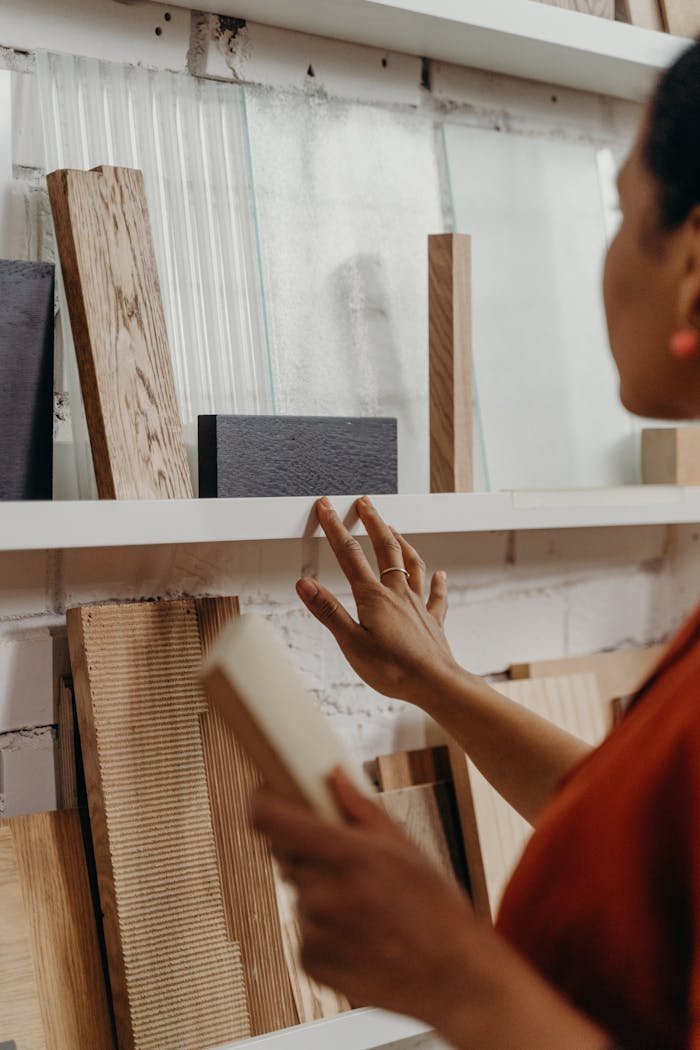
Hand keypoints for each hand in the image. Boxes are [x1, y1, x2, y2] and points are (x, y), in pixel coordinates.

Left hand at [252, 767, 476, 1027]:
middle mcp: (325, 893)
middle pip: (285, 856)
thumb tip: (333, 776)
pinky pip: (304, 930)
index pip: (271, 821)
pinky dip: (323, 928)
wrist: (454, 976)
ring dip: (319, 892)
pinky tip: (359, 933)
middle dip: (307, 851)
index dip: (261, 803)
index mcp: (348, 855)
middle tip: (346, 863)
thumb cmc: (435, 908)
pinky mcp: (310, 962)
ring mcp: (315, 931)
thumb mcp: (404, 846)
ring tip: (364, 906)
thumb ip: (359, 808)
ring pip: (298, 893)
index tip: (264, 796)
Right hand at [296, 496, 460, 704]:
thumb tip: (304, 584)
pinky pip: (436, 595)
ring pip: (412, 564)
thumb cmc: (393, 669)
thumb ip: (328, 611)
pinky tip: (440, 574)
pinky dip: (437, 582)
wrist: (435, 684)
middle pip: (386, 548)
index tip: (326, 508)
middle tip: (364, 503)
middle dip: (373, 522)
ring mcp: (417, 605)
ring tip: (393, 528)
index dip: (335, 528)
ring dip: (402, 542)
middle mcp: (398, 593)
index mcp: (374, 597)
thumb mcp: (350, 643)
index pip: (349, 555)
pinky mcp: (433, 621)